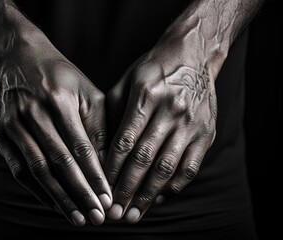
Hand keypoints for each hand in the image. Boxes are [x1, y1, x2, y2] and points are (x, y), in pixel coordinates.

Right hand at [0, 32, 111, 226]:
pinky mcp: (0, 135)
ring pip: (37, 170)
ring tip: (77, 218)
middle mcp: (33, 113)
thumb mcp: (85, 91)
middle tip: (96, 217)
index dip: (94, 176)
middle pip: (59, 162)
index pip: (80, 147)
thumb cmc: (60, 75)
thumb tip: (108, 164)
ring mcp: (13, 125)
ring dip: (58, 197)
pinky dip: (37, 189)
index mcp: (59, 100)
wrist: (16, 57)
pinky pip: (19, 169)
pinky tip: (54, 204)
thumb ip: (97, 126)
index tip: (108, 199)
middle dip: (79, 193)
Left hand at [105, 40, 216, 222]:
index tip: (100, 189)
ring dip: (148, 195)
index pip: (124, 141)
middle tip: (112, 212)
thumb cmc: (153, 70)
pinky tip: (158, 199)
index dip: (111, 169)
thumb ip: (112, 113)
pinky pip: (190, 167)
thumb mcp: (126, 81)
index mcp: (146, 96)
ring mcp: (191, 124)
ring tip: (133, 215)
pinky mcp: (207, 133)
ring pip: (167, 168)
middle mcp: (171, 111)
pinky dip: (173, 187)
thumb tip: (99, 151)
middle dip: (126, 189)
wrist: (193, 55)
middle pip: (144, 159)